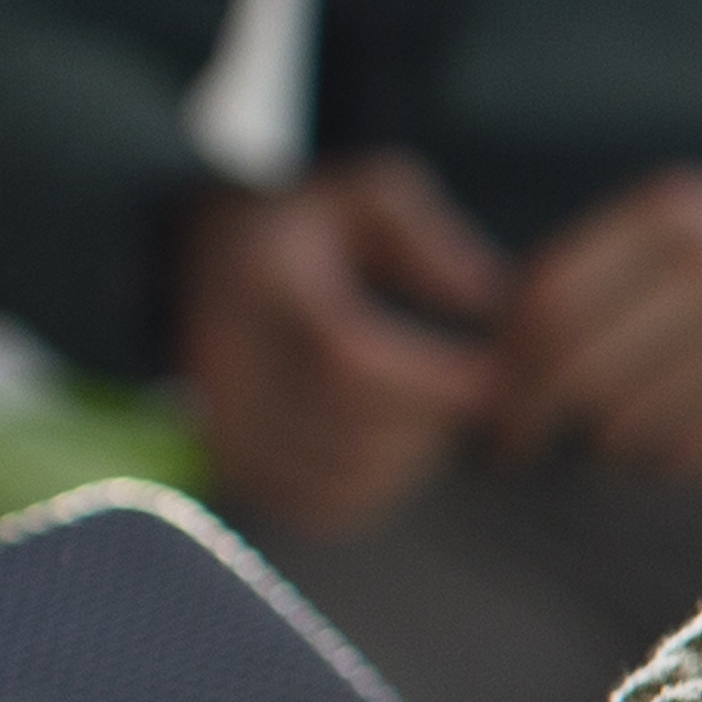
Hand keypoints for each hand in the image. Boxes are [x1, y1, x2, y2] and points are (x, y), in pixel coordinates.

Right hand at [172, 156, 516, 535]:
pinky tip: (398, 446)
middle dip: (432, 420)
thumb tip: (485, 298)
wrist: (204, 250)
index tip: (497, 377)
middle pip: (346, 427)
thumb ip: (430, 238)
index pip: (346, 357)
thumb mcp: (369, 195)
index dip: (432, 380)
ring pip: (334, 474)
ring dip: (409, 459)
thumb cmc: (311, 221)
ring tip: (435, 412)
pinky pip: (315, 506)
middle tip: (474, 394)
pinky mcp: (229, 458)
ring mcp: (217, 415)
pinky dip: (375, 491)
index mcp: (260, 283)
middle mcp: (223, 356)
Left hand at [484, 167, 701, 476]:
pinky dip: (669, 459)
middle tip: (512, 446)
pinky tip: (680, 446)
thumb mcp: (697, 232)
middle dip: (528, 414)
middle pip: (574, 360)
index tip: (492, 394)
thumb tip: (497, 353)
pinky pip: (686, 447)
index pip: (547, 294)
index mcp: (670, 213)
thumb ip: (607, 273)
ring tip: (618, 441)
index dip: (507, 356)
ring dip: (608, 441)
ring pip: (624, 413)